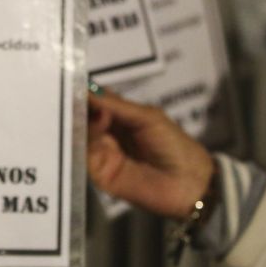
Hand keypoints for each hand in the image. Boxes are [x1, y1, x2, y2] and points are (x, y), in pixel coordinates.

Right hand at [87, 89, 214, 219]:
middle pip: (84, 119)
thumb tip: (88, 90)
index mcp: (119, 119)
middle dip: (80, 107)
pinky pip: (85, 156)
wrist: (189, 183)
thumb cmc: (174, 145)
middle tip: (78, 96)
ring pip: (82, 136)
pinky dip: (88, 141)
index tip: (76, 83)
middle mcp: (108, 135)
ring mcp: (102, 154)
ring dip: (85, 122)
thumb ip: (116, 105)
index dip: (86, 94)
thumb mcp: (147, 117)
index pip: (95, 103)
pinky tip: (98, 129)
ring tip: (96, 113)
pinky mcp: (99, 174)